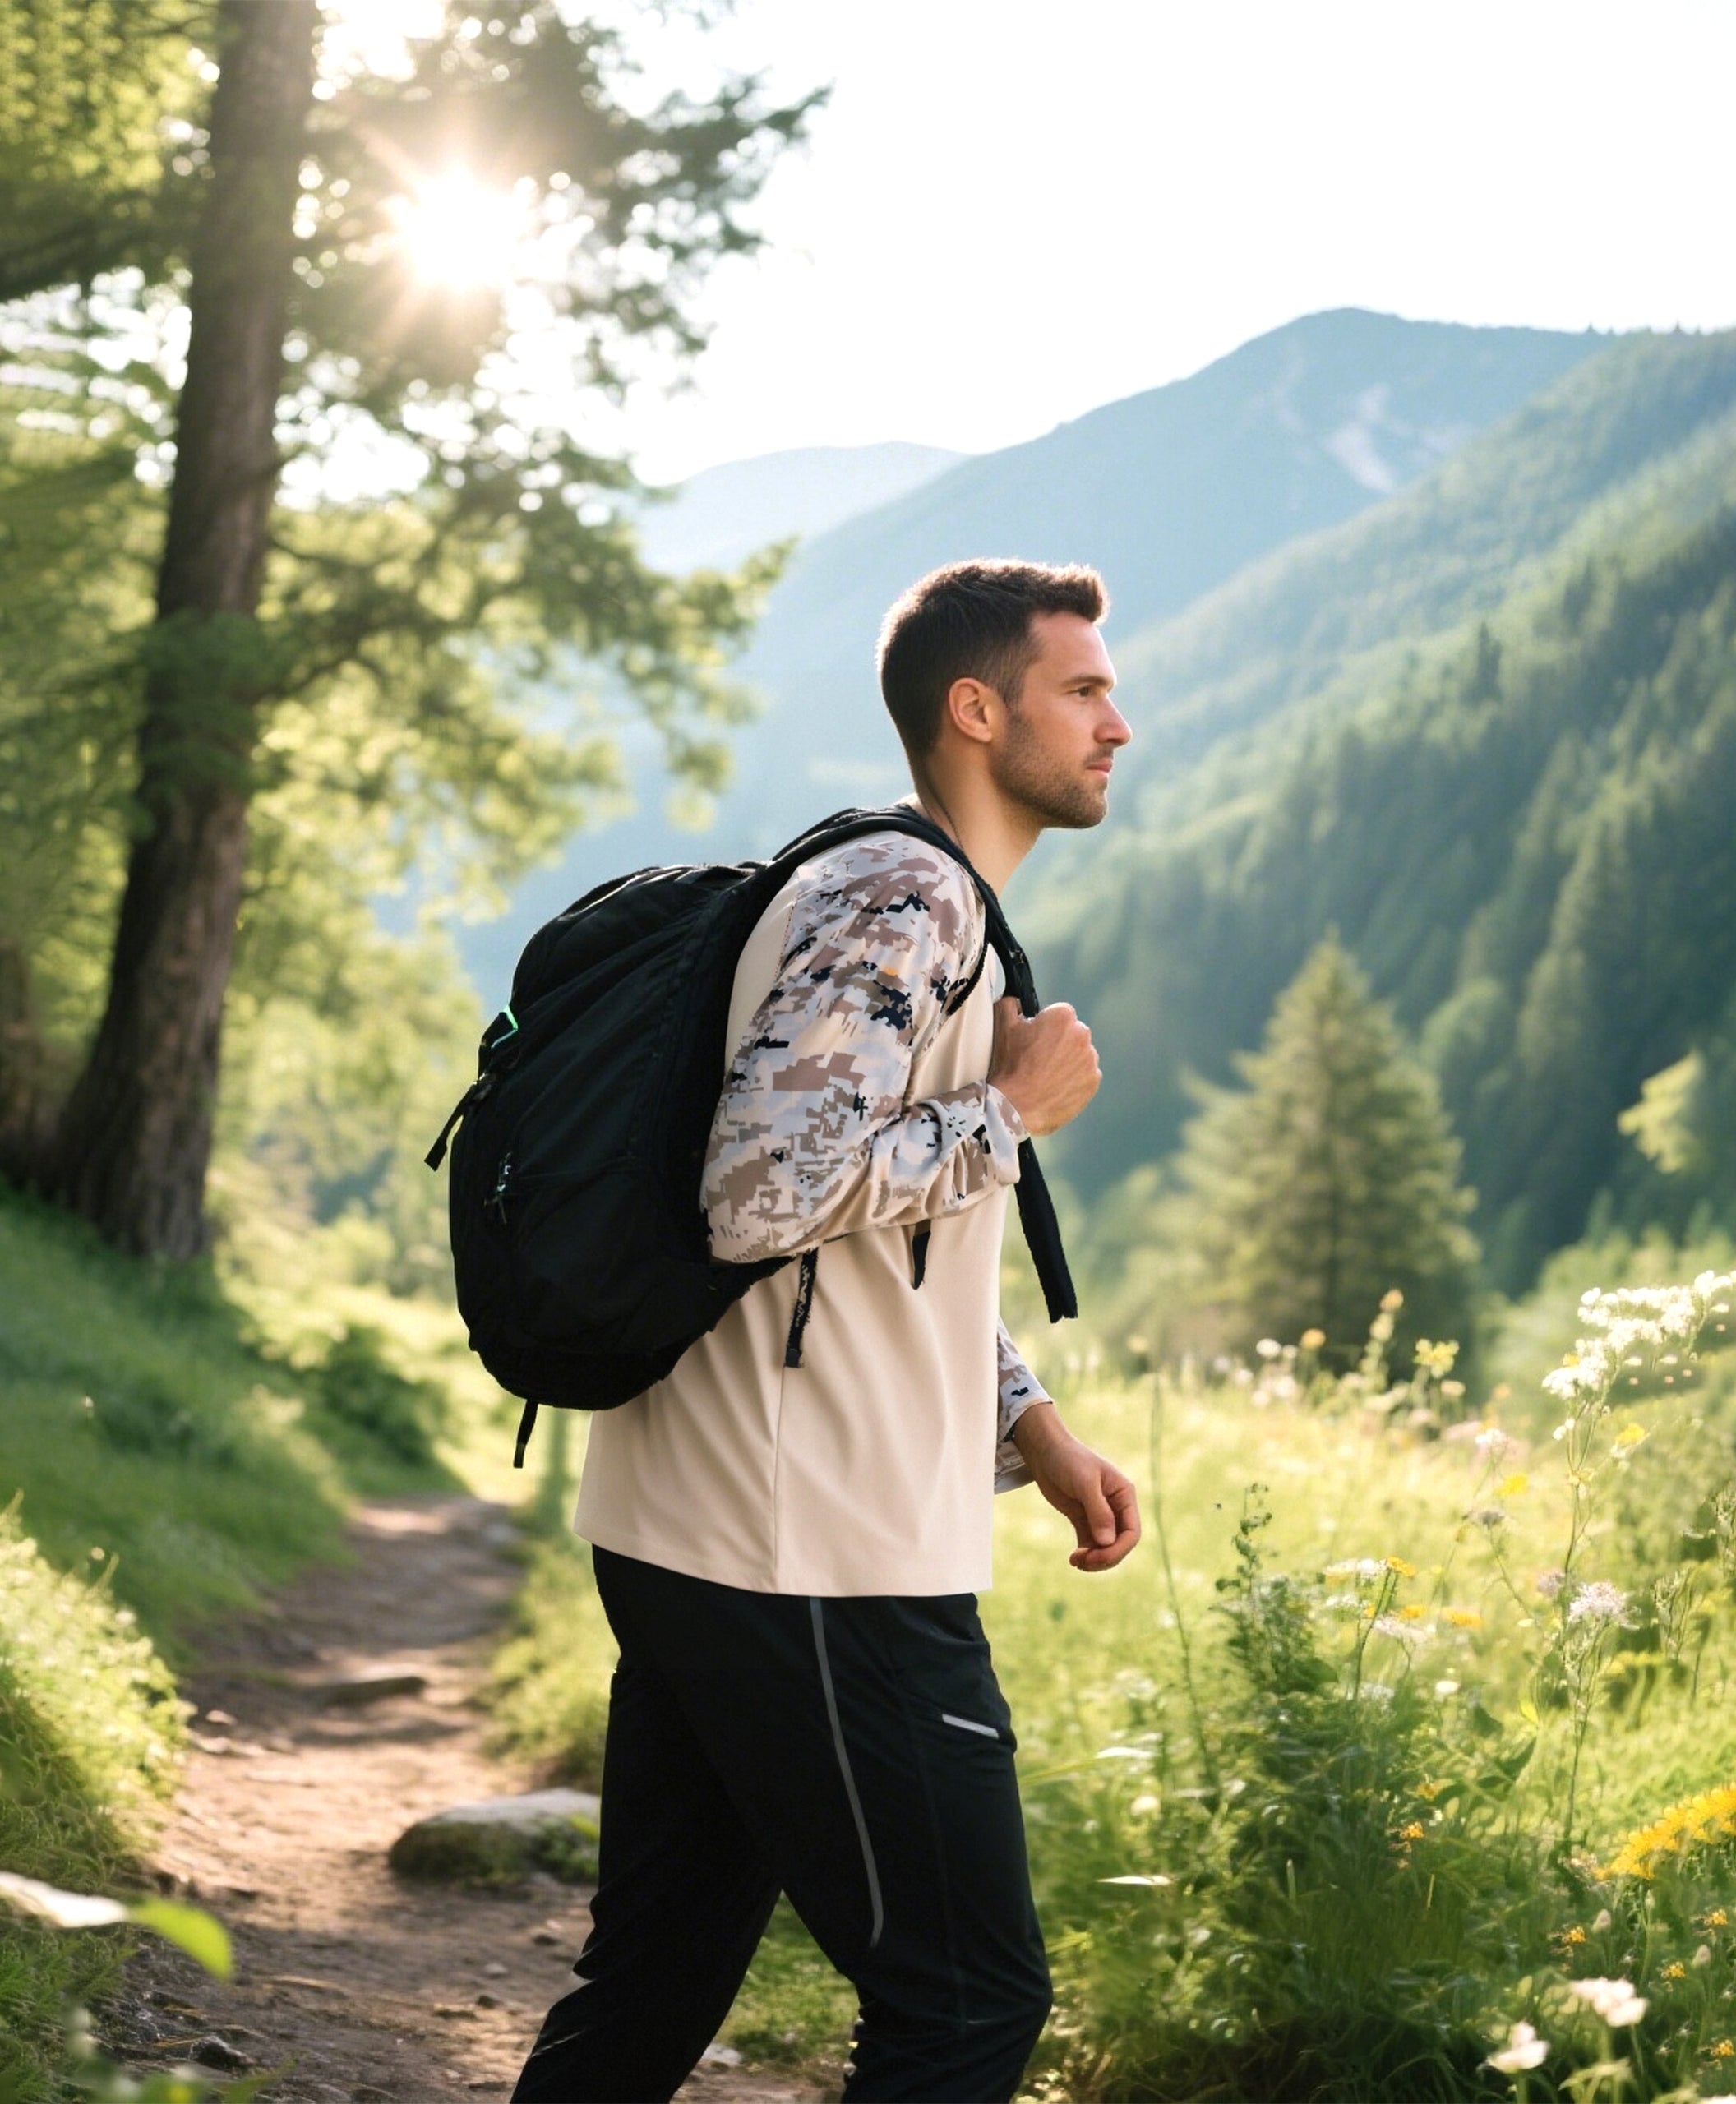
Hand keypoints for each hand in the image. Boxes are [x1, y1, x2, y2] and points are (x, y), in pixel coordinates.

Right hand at [988, 998, 1099, 1137]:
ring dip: (1068, 1061)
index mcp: (1063, 1016)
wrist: (1017, 1105)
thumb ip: (1011, 1004)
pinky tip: (1055, 1087)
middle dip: (1059, 1042)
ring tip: (1045, 1076)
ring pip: (1080, 1055)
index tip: (1034, 1040)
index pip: (1058, 1014)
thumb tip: (1018, 1001)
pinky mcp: (1093, 1082)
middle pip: (1072, 1033)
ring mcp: (1090, 1060)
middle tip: (1037, 1060)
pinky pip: (1085, 1076)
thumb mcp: (1002, 1025)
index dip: (1044, 1026)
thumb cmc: (1009, 1064)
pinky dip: (1074, 1080)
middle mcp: (1082, 1034)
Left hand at [1010, 1405, 1140, 1571]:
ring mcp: (1100, 1514)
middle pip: (1120, 1543)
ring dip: (1094, 1559)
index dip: (1119, 1549)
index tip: (1098, 1557)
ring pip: (1105, 1547)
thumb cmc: (1068, 1459)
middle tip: (1084, 1561)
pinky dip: (1085, 1554)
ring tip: (1075, 1561)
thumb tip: (1107, 1542)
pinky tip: (1073, 1558)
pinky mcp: (1084, 1519)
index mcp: (1124, 1495)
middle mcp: (1116, 1507)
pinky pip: (1091, 1543)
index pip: (1131, 1532)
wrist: (1045, 1451)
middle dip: (1105, 1557)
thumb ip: (1098, 1512)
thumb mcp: (1084, 1482)